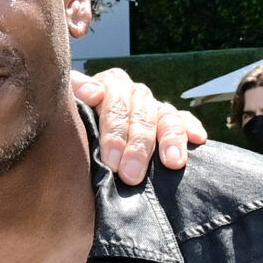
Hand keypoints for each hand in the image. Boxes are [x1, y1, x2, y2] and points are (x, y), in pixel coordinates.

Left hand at [73, 69, 207, 186]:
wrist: (79, 150)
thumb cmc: (72, 135)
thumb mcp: (65, 118)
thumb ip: (73, 99)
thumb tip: (89, 92)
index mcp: (106, 87)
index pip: (113, 98)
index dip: (113, 129)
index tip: (110, 160)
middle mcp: (132, 94)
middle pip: (139, 112)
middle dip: (136, 146)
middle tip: (129, 175)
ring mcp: (152, 106)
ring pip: (164, 116)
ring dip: (169, 139)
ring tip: (171, 163)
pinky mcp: (171, 120)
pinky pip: (183, 120)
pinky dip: (189, 128)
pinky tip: (197, 139)